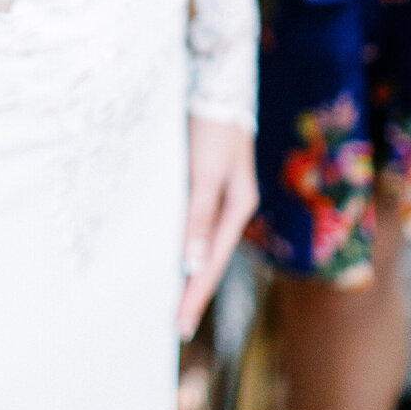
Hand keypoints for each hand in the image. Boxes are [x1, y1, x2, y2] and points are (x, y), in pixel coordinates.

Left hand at [178, 115, 257, 341]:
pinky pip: (195, 224)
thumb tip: (193, 264)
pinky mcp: (205, 182)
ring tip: (173, 301)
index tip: (179, 327)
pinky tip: (173, 255)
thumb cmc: (211, 124)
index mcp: (237, 207)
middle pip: (210, 259)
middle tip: (176, 327)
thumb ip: (199, 216)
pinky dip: (185, 245)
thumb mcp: (205, 171)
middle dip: (193, 292)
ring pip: (203, 244)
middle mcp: (232, 206)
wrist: (215, 82)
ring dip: (188, 271)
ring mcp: (221, 195)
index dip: (194, 294)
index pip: (211, 263)